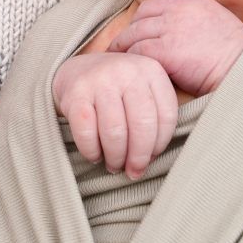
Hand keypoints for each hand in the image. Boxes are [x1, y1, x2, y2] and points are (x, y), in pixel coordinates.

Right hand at [52, 53, 177, 179]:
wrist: (77, 71)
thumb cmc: (117, 90)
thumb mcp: (143, 90)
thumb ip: (155, 116)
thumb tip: (151, 158)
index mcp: (151, 70)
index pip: (166, 117)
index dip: (160, 145)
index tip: (151, 158)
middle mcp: (127, 71)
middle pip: (142, 125)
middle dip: (138, 157)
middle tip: (133, 171)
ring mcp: (100, 80)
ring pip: (115, 132)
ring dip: (115, 157)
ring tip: (114, 165)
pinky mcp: (76, 93)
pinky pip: (87, 133)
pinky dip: (92, 151)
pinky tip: (95, 155)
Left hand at [107, 0, 242, 95]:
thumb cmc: (235, 57)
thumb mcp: (215, 25)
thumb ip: (192, 21)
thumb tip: (170, 31)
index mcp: (192, 1)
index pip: (153, 5)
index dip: (142, 21)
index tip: (136, 35)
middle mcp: (180, 9)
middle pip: (140, 17)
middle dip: (129, 33)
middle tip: (120, 48)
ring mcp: (172, 27)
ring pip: (134, 34)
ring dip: (125, 48)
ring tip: (119, 60)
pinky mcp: (166, 49)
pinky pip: (138, 51)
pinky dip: (132, 60)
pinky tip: (132, 70)